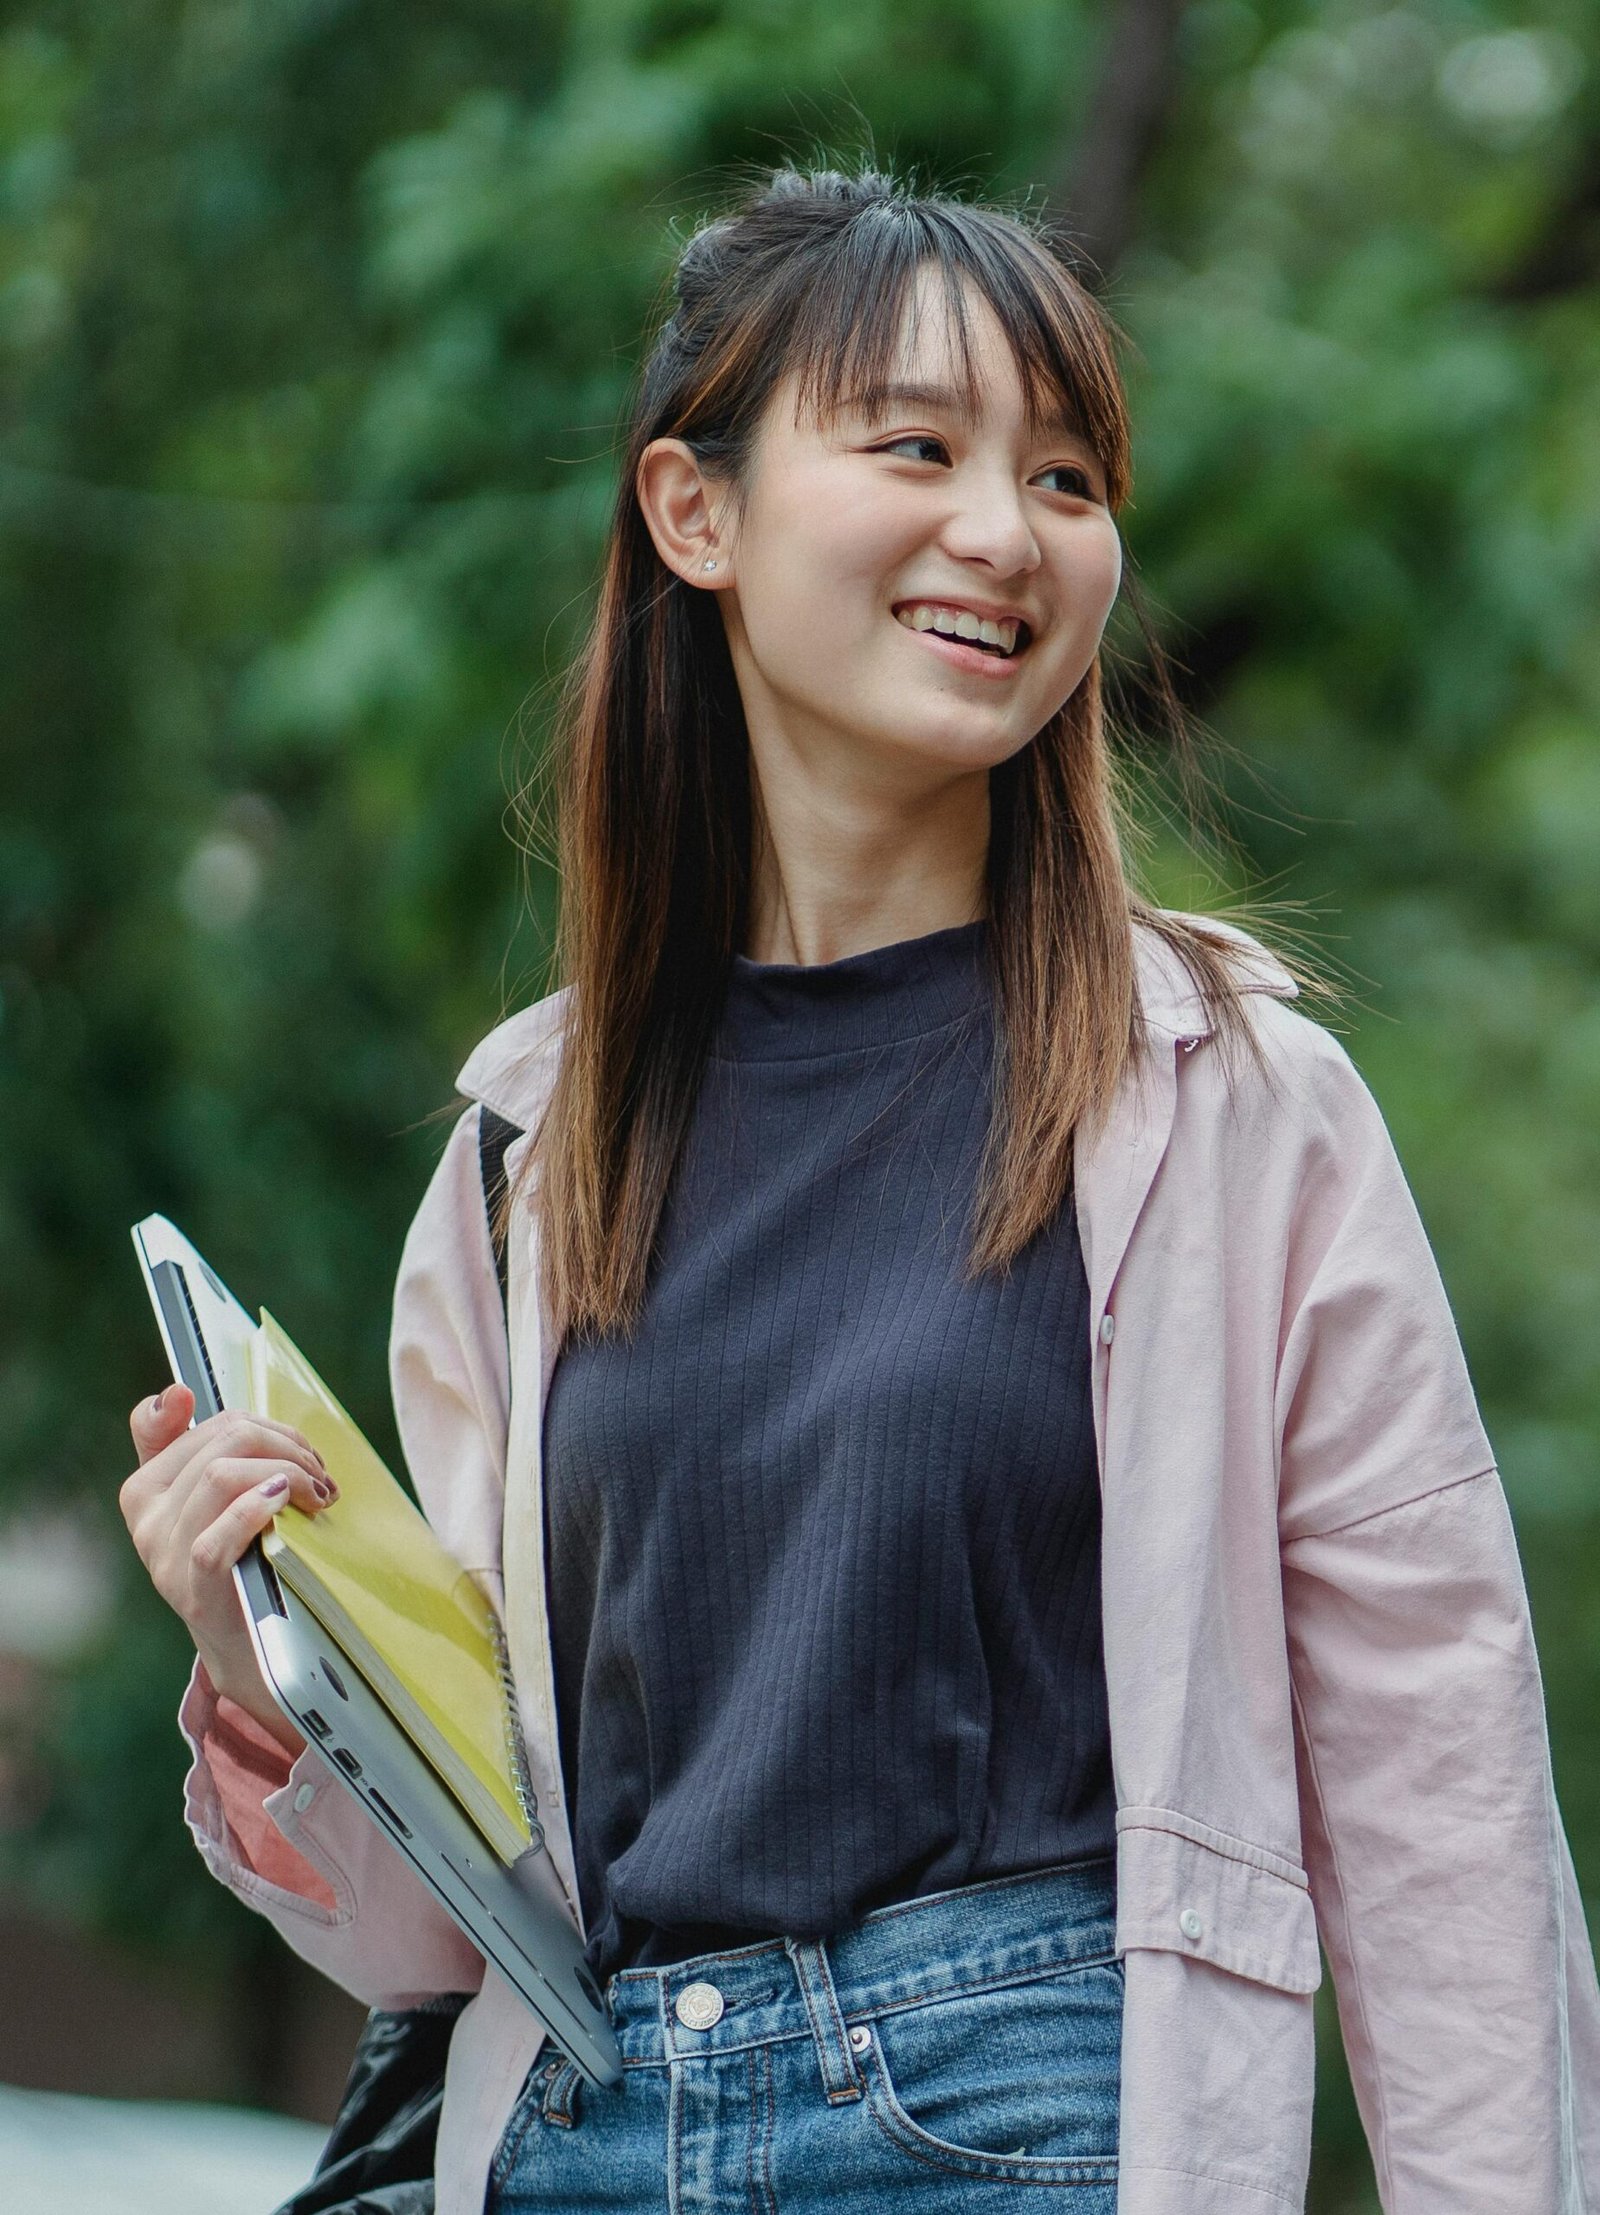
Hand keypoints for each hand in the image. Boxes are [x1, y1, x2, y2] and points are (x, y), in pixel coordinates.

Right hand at [120, 1380, 336, 1756]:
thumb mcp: (216, 1503)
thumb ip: (198, 1448)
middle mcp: (144, 1520)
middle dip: (284, 1444)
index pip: (188, 1423)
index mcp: (145, 1490)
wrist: (249, 1650)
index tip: (268, 1431)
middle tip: (319, 1471)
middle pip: (221, 1441)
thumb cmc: (242, 1562)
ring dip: (287, 1471)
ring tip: (318, 1493)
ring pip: (222, 1475)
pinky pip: (218, 1535)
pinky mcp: (193, 1590)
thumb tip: (176, 1390)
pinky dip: (259, 1508)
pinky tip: (291, 1504)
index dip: (239, 1418)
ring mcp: (163, 1557)